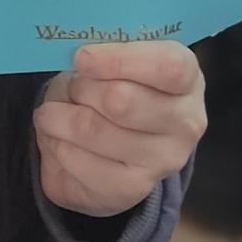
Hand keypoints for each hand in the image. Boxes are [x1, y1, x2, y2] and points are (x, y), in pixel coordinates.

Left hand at [33, 42, 205, 220]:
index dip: (119, 59)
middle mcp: (185, 123)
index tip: (82, 58)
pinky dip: (54, 144)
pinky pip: (76, 160)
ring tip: (55, 113)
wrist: (113, 152)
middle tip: (72, 88)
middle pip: (122, 100)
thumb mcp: (118, 62)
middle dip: (82, 89)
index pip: (167, 66)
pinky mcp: (130, 189)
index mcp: (188, 80)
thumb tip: (81, 56)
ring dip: (58, 117)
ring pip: (92, 130)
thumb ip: (108, 52)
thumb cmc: (115, 89)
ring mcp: (162, 161)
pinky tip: (58, 139)